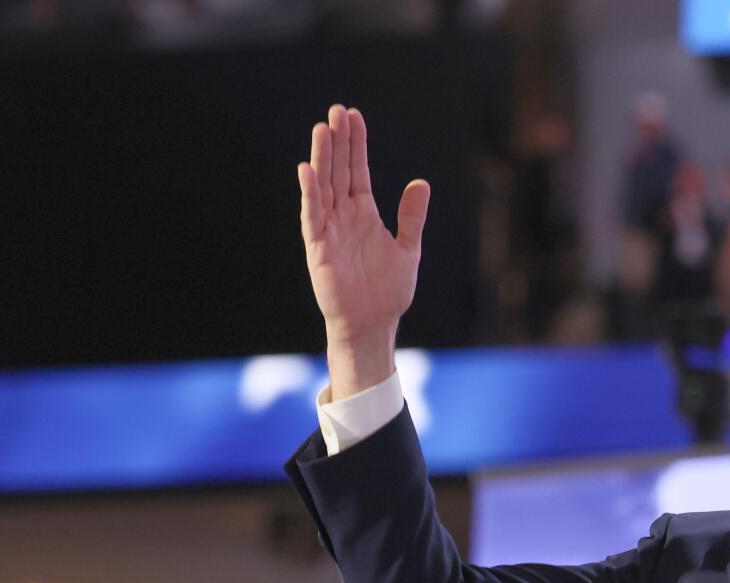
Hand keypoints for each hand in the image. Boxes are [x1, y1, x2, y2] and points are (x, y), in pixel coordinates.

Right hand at [297, 104, 429, 398]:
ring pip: (323, 187)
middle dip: (337, 142)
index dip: (356, 145)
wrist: (373, 324)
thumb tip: (420, 182)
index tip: (354, 116)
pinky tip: (308, 170)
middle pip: (338, 171)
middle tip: (336, 111)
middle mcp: (343, 217)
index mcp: (364, 214)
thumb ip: (412, 217)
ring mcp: (329, 230)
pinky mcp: (319, 248)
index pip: (357, 171)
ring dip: (322, 158)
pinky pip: (312, 216)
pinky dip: (310, 194)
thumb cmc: (388, 291)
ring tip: (322, 129)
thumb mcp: (408, 249)